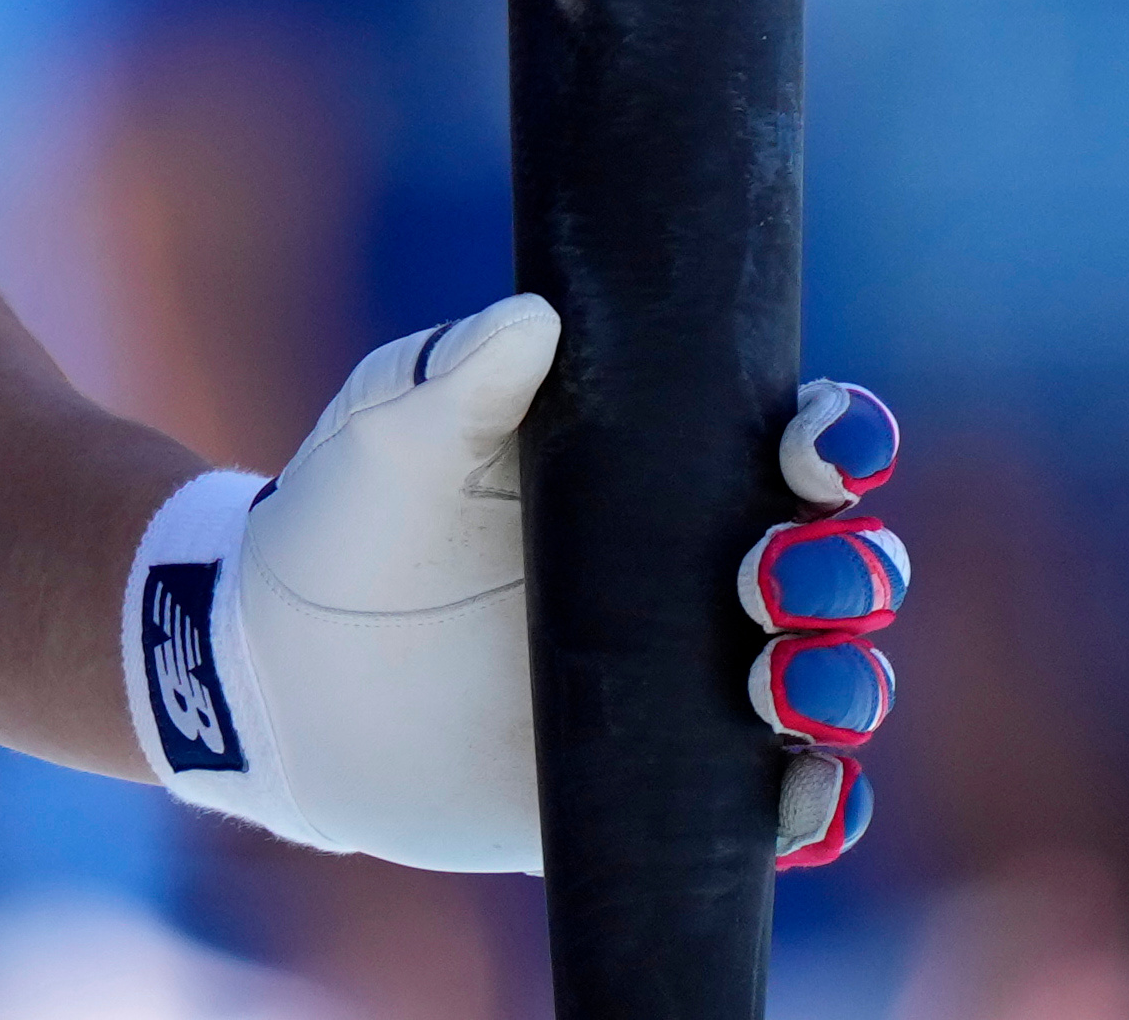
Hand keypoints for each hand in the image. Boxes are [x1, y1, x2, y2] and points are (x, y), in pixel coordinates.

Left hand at [120, 296, 907, 876]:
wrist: (281, 677)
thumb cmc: (346, 523)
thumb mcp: (390, 431)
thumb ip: (453, 373)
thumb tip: (532, 319)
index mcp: (658, 476)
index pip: (792, 447)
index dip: (836, 441)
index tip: (816, 449)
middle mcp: (696, 580)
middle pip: (839, 568)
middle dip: (847, 569)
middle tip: (767, 579)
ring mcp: (690, 692)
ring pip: (830, 686)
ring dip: (844, 685)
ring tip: (780, 681)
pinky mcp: (660, 794)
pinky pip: (777, 810)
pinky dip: (821, 807)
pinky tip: (806, 792)